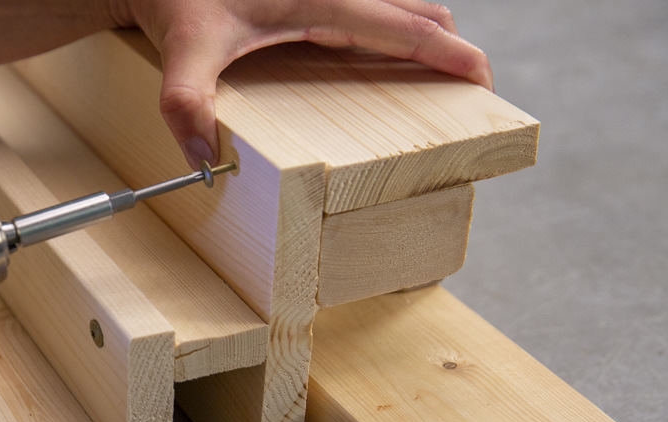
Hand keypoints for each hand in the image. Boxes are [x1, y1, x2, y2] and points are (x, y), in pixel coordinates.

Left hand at [115, 0, 494, 167]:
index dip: (452, 55)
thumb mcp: (182, 48)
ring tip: (425, 86)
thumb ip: (187, 103)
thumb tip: (201, 159)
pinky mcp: (312, 1)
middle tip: (460, 98)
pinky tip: (373, 67)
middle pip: (419, 13)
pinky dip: (391, 33)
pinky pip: (372, 13)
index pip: (407, 27)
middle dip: (446, 50)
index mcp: (323, 0)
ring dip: (419, 39)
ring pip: (399, 8)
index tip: (485, 81)